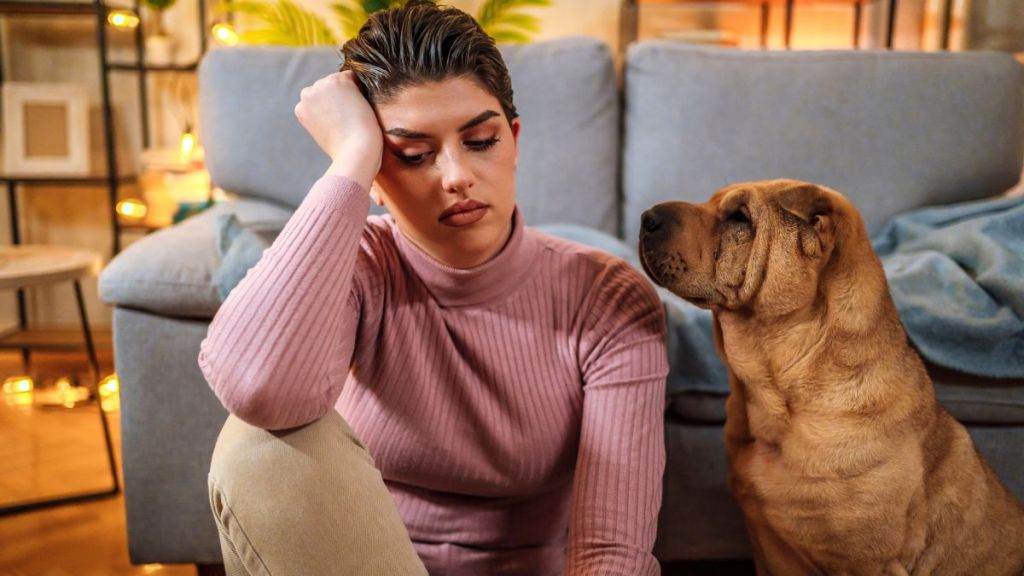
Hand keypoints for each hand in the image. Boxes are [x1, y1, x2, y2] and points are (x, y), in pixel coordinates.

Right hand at [294, 70, 382, 191]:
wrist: (355, 150)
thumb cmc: (345, 148)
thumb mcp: (324, 133)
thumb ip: (322, 117)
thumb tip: (334, 107)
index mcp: (301, 108)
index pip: (319, 98)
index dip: (334, 107)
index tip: (342, 121)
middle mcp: (307, 94)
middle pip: (327, 86)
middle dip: (339, 96)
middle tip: (350, 117)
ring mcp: (321, 85)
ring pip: (340, 80)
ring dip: (349, 92)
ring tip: (355, 114)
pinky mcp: (338, 81)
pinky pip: (353, 76)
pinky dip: (361, 88)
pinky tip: (362, 106)